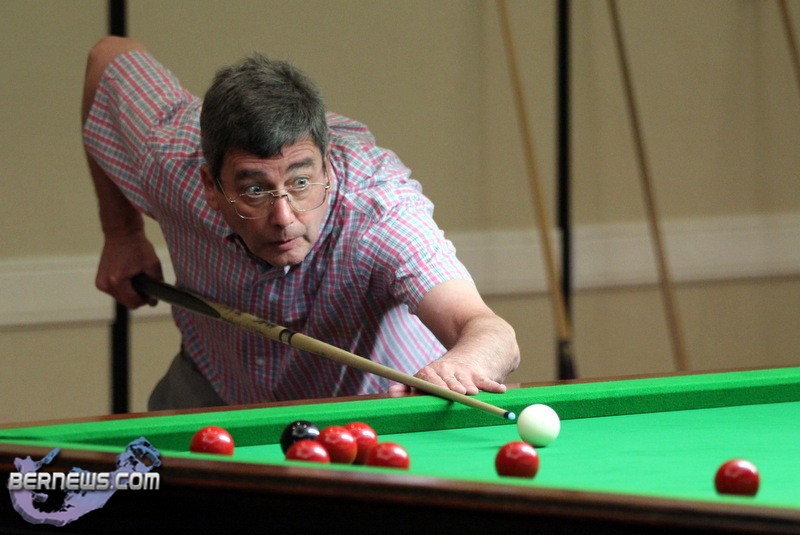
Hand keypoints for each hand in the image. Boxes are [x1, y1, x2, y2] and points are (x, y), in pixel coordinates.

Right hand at [95, 229, 162, 308]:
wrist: (122, 232)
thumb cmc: (136, 246)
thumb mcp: (152, 264)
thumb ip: (156, 284)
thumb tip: (153, 302)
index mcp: (116, 281)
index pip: (133, 303)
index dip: (145, 300)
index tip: (150, 292)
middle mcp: (105, 284)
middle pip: (126, 302)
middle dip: (137, 295)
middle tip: (144, 280)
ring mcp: (100, 282)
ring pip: (120, 297)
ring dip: (130, 291)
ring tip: (135, 275)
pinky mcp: (99, 280)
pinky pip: (115, 291)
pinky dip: (123, 287)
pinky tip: (128, 275)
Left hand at [387, 356, 507, 397]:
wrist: (472, 351)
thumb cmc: (441, 376)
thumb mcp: (424, 379)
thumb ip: (408, 389)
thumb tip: (391, 392)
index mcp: (431, 373)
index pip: (429, 379)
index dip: (433, 385)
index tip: (436, 390)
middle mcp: (447, 372)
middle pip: (449, 382)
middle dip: (452, 388)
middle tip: (457, 392)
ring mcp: (465, 373)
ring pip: (467, 384)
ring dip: (469, 388)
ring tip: (472, 393)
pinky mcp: (480, 376)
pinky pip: (487, 382)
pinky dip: (493, 386)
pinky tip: (500, 391)